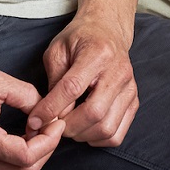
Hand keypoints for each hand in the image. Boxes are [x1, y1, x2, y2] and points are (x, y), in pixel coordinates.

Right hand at [0, 59, 64, 169]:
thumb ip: (26, 96)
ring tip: (41, 130)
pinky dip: (20, 158)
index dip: (49, 141)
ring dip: (34, 156)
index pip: (26, 156)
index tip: (57, 121)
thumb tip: (47, 110)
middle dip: (46, 150)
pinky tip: (26, 136)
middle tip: (54, 125)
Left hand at [29, 14, 137, 148]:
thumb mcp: (57, 50)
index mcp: (98, 53)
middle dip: (68, 127)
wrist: (108, 30)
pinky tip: (86, 128)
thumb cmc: (79, 39)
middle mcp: (118, 71)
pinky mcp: (134, 101)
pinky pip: (117, 134)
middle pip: (94, 113)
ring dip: (82, 135)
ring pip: (106, 128)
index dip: (51, 108)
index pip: (73, 88)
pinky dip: (98, 139)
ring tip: (69, 126)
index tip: (35, 120)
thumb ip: (53, 81)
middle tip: (54, 125)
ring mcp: (130, 88)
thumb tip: (47, 115)